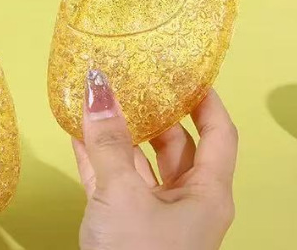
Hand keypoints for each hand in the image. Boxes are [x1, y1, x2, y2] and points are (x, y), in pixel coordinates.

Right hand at [73, 70, 237, 249]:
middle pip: (176, 144)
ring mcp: (153, 215)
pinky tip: (78, 133)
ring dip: (119, 134)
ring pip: (139, 163)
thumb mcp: (123, 195)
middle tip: (132, 78)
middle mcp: (185, 201)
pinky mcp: (124, 226)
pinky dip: (96, 158)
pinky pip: (113, 182)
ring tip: (100, 99)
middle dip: (154, 112)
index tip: (186, 70)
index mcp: (207, 193)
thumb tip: (96, 86)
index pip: (219, 134)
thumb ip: (108, 142)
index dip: (206, 99)